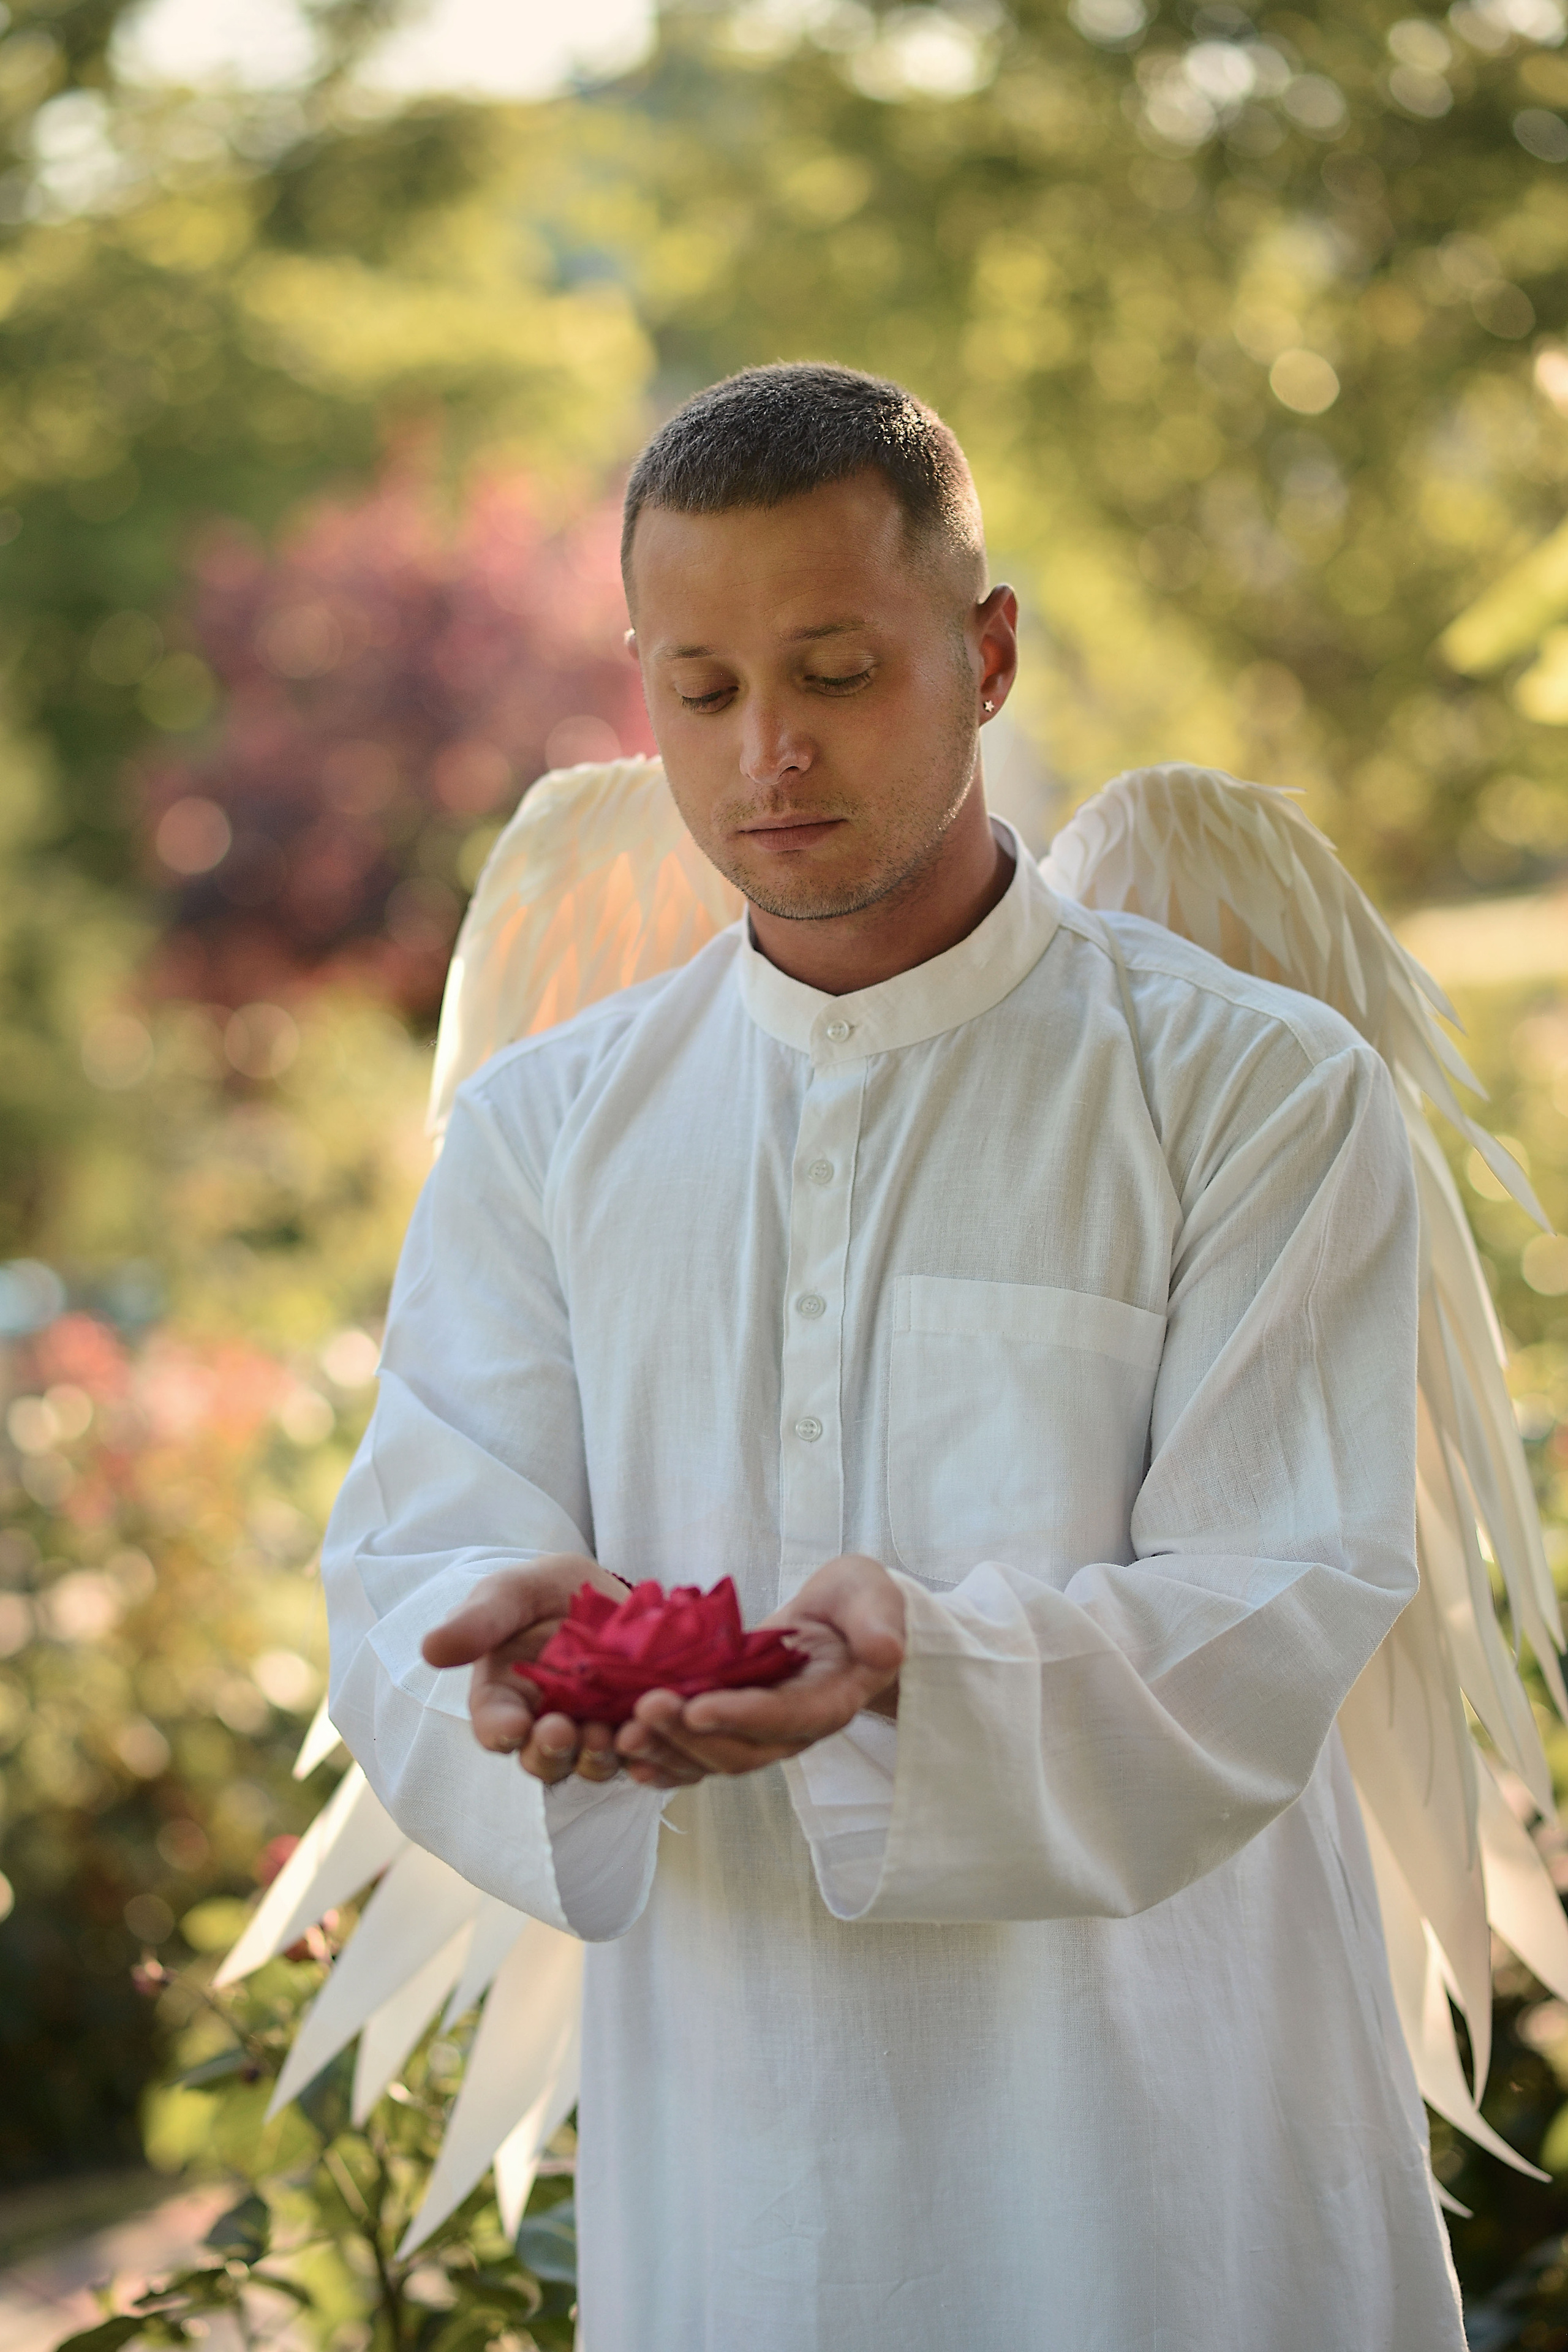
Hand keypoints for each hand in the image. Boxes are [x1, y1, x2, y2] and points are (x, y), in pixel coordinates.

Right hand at [420, 1555, 627, 1786]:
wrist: (603, 1591)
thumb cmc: (541, 1595)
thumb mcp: (510, 1594)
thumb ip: (477, 1622)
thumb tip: (430, 1649)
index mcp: (503, 1699)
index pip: (494, 1727)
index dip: (500, 1732)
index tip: (511, 1726)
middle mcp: (543, 1726)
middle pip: (542, 1759)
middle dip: (549, 1751)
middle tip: (560, 1732)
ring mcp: (591, 1731)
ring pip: (591, 1763)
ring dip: (596, 1756)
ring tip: (607, 1735)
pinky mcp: (634, 1727)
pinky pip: (640, 1750)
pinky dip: (643, 1747)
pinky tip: (650, 1727)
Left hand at [615, 1554, 903, 1789]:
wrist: (845, 1624)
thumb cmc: (857, 1604)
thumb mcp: (872, 1596)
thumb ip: (879, 1622)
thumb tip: (887, 1649)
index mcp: (830, 1700)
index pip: (785, 1718)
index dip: (741, 1716)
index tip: (697, 1706)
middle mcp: (792, 1729)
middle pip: (740, 1751)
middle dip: (689, 1737)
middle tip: (642, 1712)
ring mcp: (760, 1734)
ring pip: (712, 1760)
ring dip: (666, 1752)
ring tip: (622, 1735)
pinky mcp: (733, 1728)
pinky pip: (697, 1757)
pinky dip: (663, 1763)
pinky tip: (626, 1760)